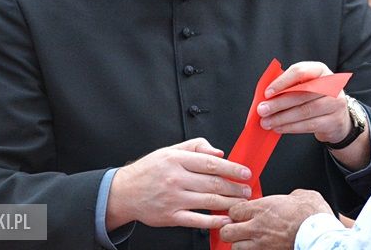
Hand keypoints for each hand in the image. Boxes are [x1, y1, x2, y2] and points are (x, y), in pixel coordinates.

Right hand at [105, 138, 251, 230]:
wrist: (124, 192)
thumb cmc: (148, 170)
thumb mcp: (169, 151)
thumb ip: (195, 147)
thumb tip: (218, 152)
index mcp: (177, 160)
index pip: (211, 163)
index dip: (232, 168)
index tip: (245, 172)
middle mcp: (176, 179)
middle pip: (213, 183)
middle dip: (234, 187)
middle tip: (246, 189)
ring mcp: (173, 199)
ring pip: (208, 201)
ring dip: (229, 202)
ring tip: (241, 202)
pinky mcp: (170, 216)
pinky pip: (196, 220)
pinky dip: (213, 221)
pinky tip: (225, 219)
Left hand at [220, 189, 332, 248]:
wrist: (320, 232)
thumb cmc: (312, 213)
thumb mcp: (299, 195)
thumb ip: (287, 197)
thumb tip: (290, 197)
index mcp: (262, 208)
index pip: (233, 211)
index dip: (235, 212)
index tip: (240, 213)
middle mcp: (257, 226)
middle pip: (227, 231)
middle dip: (229, 230)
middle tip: (236, 228)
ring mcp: (262, 244)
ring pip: (236, 247)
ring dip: (239, 244)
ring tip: (246, 241)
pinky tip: (258, 248)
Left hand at [256, 61, 349, 143]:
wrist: (337, 116)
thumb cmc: (314, 97)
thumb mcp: (304, 85)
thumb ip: (287, 86)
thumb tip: (265, 97)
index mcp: (320, 70)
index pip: (299, 72)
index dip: (282, 82)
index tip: (267, 93)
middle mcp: (331, 84)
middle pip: (301, 93)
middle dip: (278, 103)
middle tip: (262, 110)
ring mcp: (335, 103)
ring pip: (304, 111)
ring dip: (282, 118)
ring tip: (266, 122)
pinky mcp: (334, 120)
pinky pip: (309, 125)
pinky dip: (291, 127)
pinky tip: (279, 128)